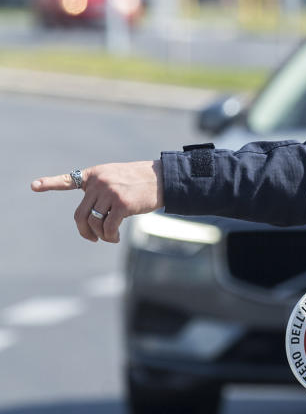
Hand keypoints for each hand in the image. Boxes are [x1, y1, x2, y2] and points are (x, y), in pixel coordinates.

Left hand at [31, 160, 163, 243]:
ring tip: (110, 237)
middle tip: (92, 238)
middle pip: (80, 214)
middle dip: (84, 231)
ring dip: (100, 235)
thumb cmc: (140, 181)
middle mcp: (99, 183)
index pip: (69, 180)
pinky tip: (116, 237)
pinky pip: (108, 227)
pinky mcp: (122, 204)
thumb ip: (100, 191)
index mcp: (95, 175)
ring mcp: (110, 193)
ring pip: (94, 222)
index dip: (50, 183)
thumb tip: (93, 219)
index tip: (34, 186)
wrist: (163, 178)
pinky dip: (110, 236)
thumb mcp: (116, 178)